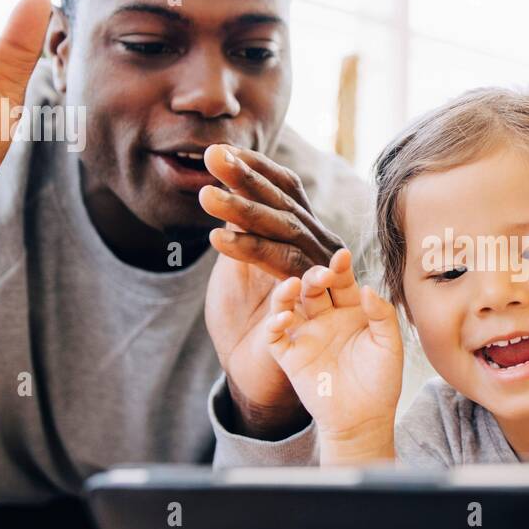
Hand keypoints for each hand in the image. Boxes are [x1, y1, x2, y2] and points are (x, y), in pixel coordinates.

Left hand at [201, 143, 345, 437]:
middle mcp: (323, 248)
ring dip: (242, 211)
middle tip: (212, 155)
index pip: (287, 189)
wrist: (263, 378)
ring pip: (283, 230)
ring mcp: (323, 273)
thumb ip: (242, 232)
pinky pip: (281, 268)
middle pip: (286, 203)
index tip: (224, 150)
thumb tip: (221, 195)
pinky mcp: (314, 300)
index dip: (258, 168)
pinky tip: (218, 240)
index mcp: (308, 235)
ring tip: (205, 197)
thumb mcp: (241, 268)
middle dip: (247, 178)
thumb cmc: (251, 322)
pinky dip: (250, 251)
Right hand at [265, 248, 401, 462]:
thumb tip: (367, 287)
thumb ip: (382, 315)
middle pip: (314, 288)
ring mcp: (306, 335)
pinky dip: (274, 325)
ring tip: (292, 286)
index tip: (343, 256)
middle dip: (315, 277)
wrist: (364, 419)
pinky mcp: (290, 356)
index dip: (340, 268)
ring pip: (289, 304)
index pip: (342, 281)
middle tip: (321, 275)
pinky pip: (275, 337)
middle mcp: (326, 317)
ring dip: (287, 293)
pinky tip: (282, 319)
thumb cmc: (381, 381)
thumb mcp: (389, 345)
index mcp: (352, 310)